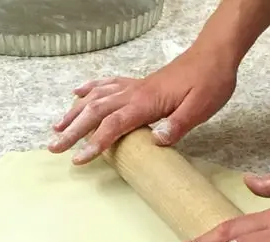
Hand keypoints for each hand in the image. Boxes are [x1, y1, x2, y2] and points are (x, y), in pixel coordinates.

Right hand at [47, 45, 237, 163]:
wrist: (215, 54)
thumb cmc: (210, 81)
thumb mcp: (200, 107)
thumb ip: (177, 124)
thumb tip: (156, 140)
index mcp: (146, 102)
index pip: (114, 125)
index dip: (95, 143)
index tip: (79, 159)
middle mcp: (134, 93)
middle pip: (96, 112)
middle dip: (73, 131)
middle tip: (54, 147)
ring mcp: (135, 86)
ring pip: (96, 98)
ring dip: (75, 113)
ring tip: (57, 128)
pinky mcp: (140, 83)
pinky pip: (108, 84)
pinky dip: (89, 89)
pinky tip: (77, 94)